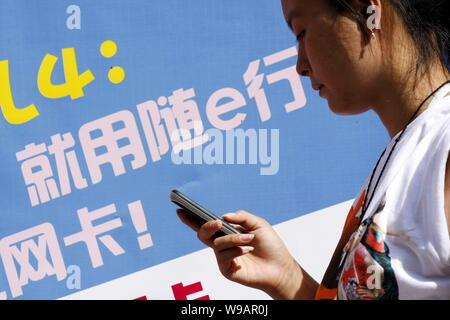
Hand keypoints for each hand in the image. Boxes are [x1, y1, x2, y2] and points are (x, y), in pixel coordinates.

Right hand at [176, 209, 315, 298]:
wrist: (280, 267)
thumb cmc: (270, 246)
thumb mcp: (258, 224)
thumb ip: (241, 217)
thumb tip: (223, 216)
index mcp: (227, 233)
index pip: (205, 225)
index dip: (191, 219)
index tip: (180, 209)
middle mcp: (222, 245)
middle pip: (202, 234)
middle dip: (206, 226)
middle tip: (216, 223)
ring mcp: (223, 257)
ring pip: (217, 243)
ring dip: (233, 238)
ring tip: (249, 239)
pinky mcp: (226, 269)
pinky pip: (223, 256)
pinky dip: (236, 250)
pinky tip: (247, 250)